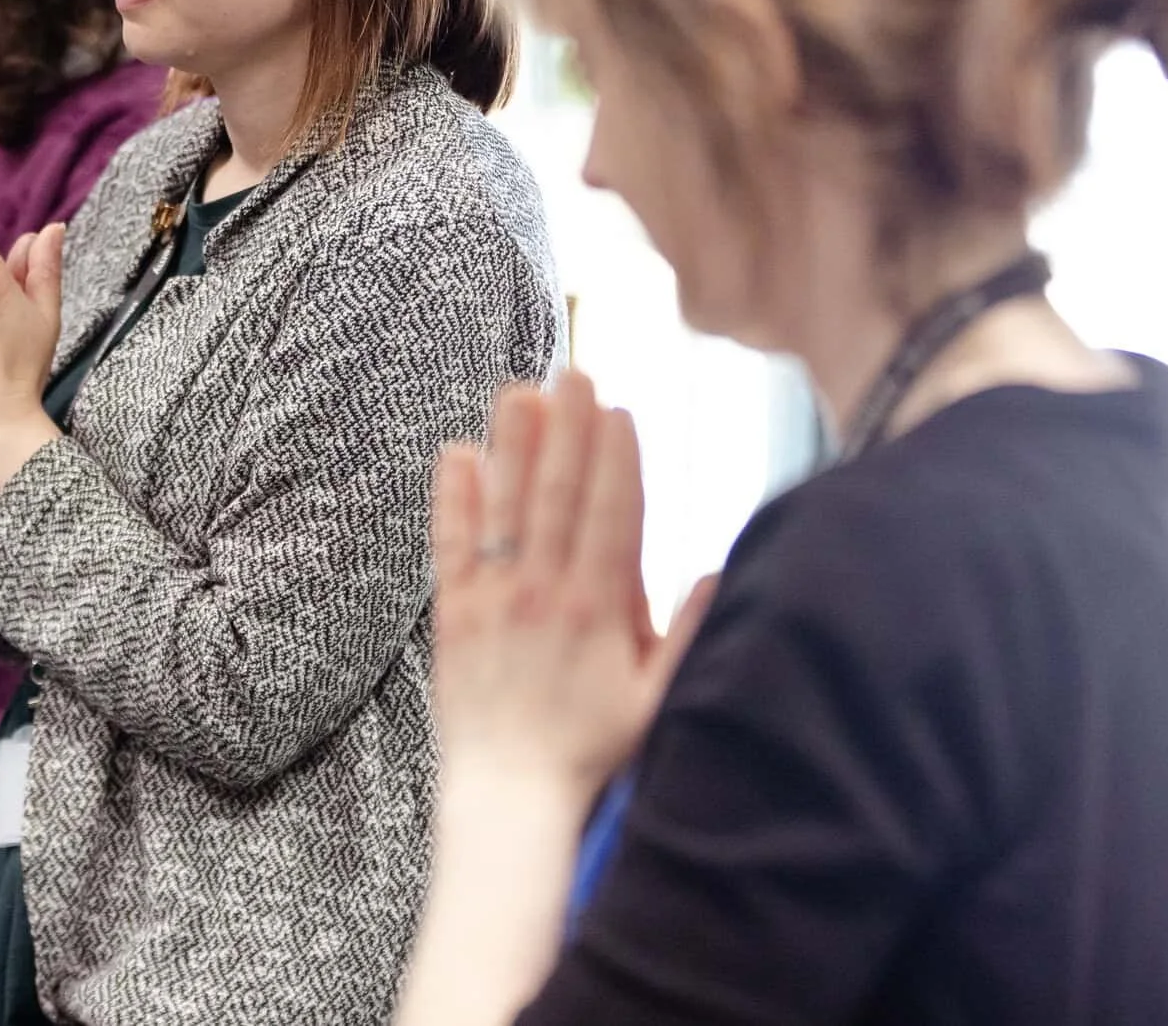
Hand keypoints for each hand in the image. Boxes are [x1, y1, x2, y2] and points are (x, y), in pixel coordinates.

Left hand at [431, 372, 716, 810]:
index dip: (616, 458)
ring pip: (506, 508)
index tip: (620, 409)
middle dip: (568, 428)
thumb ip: (688, 633)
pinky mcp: (453, 616)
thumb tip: (716, 571)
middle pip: (559, 495)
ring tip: (519, 390)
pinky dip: (453, 500)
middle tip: (573, 370)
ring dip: (513, 445)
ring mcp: (495, 601)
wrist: (512, 797)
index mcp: (600, 609)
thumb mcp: (660, 700)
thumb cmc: (592, 751)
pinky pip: (451, 547)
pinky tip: (457, 453)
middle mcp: (545, 594)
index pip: (613, 514)